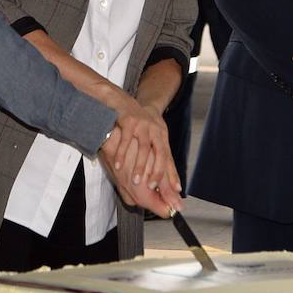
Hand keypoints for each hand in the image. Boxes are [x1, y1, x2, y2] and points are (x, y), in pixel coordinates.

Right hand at [98, 95, 183, 215]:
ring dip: (140, 166)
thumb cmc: (141, 123)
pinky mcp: (129, 121)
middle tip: (151, 188)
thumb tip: (172, 180)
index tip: (174, 191)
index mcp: (161, 137)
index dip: (172, 174)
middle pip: (159, 154)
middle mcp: (155, 131)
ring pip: (144, 149)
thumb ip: (161, 157)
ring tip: (135, 181)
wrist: (124, 101)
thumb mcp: (154, 137)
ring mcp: (142, 126)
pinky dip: (122, 154)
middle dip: (157, 172)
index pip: (168, 158)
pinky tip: (118, 166)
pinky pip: (126, 141)